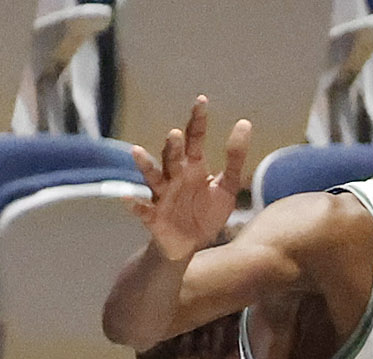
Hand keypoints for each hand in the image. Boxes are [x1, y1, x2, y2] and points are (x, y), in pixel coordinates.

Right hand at [128, 97, 250, 261]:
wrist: (191, 245)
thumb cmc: (206, 212)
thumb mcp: (227, 187)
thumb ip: (235, 159)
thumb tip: (245, 123)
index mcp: (192, 168)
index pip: (195, 139)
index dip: (198, 120)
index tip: (202, 100)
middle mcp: (174, 177)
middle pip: (172, 157)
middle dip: (173, 147)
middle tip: (177, 135)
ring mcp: (162, 196)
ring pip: (152, 178)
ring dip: (145, 166)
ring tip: (137, 152)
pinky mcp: (153, 217)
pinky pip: (142, 209)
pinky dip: (133, 204)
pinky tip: (127, 198)